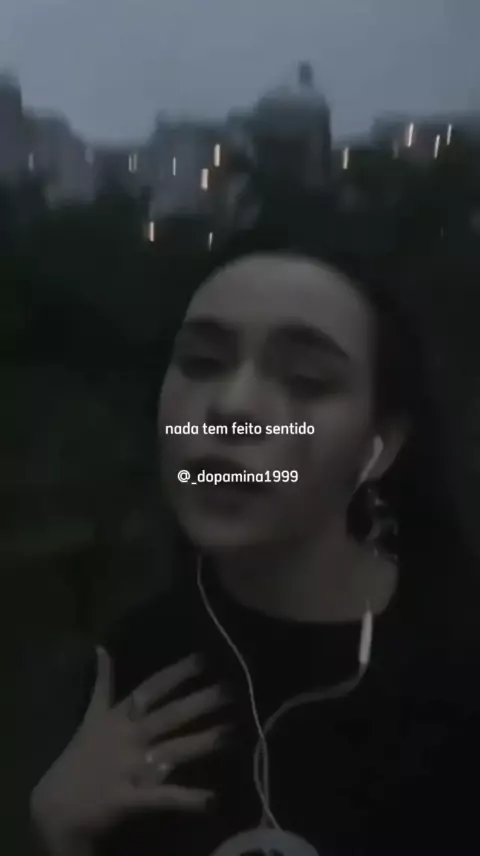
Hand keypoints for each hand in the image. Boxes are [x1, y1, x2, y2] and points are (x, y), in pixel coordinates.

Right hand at [30, 648, 229, 854]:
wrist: (55, 808)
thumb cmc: (78, 757)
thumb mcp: (90, 716)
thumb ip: (102, 683)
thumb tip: (101, 647)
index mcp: (119, 717)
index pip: (151, 689)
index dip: (177, 673)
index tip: (203, 659)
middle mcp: (127, 737)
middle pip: (168, 715)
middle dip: (200, 702)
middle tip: (230, 690)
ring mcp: (129, 767)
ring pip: (172, 750)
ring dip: (202, 742)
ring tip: (232, 733)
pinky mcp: (130, 798)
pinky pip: (163, 798)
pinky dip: (187, 799)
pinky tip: (212, 799)